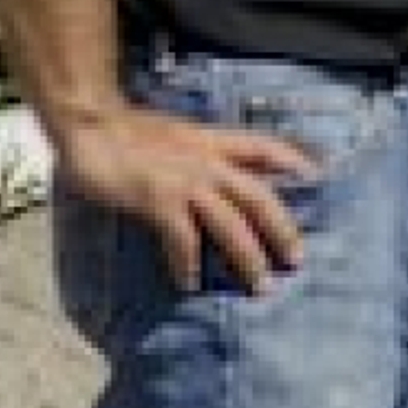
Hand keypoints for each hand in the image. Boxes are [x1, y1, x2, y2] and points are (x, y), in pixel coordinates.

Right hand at [52, 107, 317, 295]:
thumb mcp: (179, 135)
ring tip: (260, 285)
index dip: (294, 161)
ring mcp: (184, 179)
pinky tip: (189, 284)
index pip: (266, 147)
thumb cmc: (129, 133)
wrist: (89, 122)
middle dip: (282, 230)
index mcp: (214, 142)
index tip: (317, 178)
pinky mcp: (158, 197)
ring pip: (231, 222)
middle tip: (297, 261)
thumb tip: (224, 174)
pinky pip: (183, 237)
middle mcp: (207, 160)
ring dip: (248, 256)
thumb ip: (204, 151)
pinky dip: (188, 262)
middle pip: (259, 196)